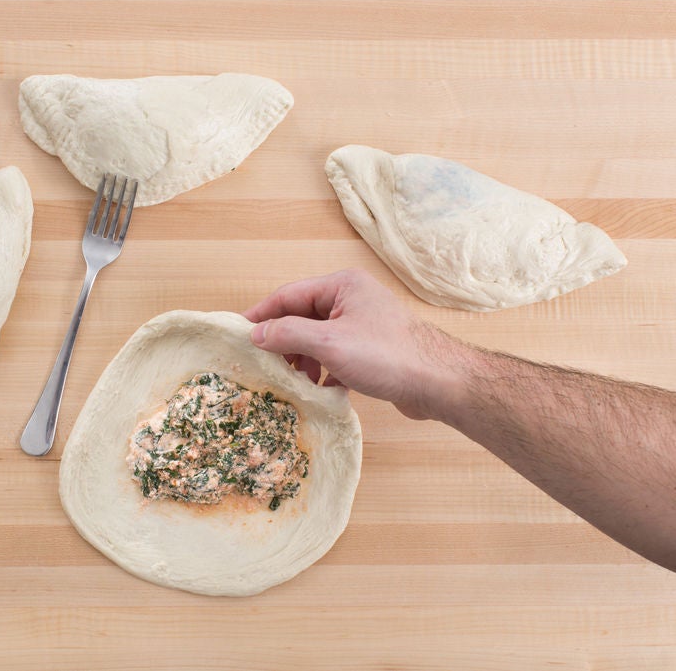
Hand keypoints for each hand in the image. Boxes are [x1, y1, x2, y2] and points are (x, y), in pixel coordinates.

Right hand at [242, 268, 461, 419]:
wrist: (438, 383)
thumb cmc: (387, 355)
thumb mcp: (329, 343)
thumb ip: (288, 334)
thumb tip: (256, 334)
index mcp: (342, 285)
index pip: (288, 295)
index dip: (261, 315)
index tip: (237, 334)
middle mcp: (351, 299)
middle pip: (302, 317)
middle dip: (282, 342)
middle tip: (262, 365)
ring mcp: (362, 324)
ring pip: (317, 339)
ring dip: (302, 360)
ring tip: (292, 382)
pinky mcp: (371, 350)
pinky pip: (334, 356)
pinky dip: (323, 371)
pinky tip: (320, 390)